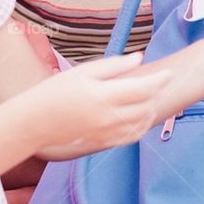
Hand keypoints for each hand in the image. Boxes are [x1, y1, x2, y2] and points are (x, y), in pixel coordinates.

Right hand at [31, 53, 169, 158]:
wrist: (34, 123)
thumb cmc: (56, 91)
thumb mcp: (84, 72)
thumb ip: (114, 66)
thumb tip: (139, 59)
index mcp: (103, 97)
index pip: (142, 89)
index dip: (159, 80)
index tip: (169, 72)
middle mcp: (108, 119)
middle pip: (146, 107)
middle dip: (157, 94)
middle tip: (160, 82)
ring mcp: (106, 135)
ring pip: (142, 124)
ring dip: (152, 110)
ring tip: (153, 97)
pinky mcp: (102, 145)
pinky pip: (131, 137)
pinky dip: (141, 126)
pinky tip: (140, 115)